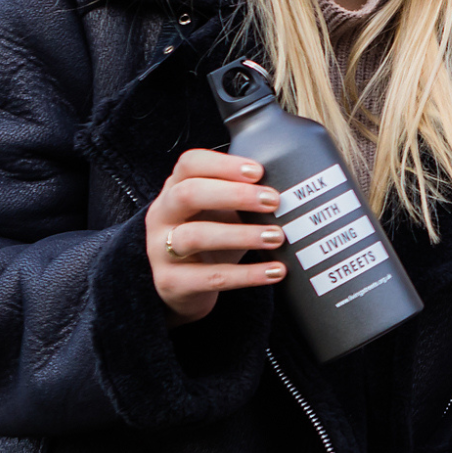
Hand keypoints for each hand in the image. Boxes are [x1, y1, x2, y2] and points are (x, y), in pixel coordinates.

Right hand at [146, 149, 288, 324]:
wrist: (181, 288)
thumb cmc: (208, 238)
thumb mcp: (219, 213)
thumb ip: (241, 197)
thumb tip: (291, 186)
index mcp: (173, 190)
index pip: (189, 164)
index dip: (223, 165)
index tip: (258, 171)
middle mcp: (161, 216)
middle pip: (188, 194)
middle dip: (234, 194)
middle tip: (273, 201)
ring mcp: (160, 250)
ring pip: (196, 236)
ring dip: (242, 235)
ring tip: (277, 237)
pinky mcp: (172, 283)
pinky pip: (211, 277)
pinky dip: (247, 275)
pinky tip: (275, 271)